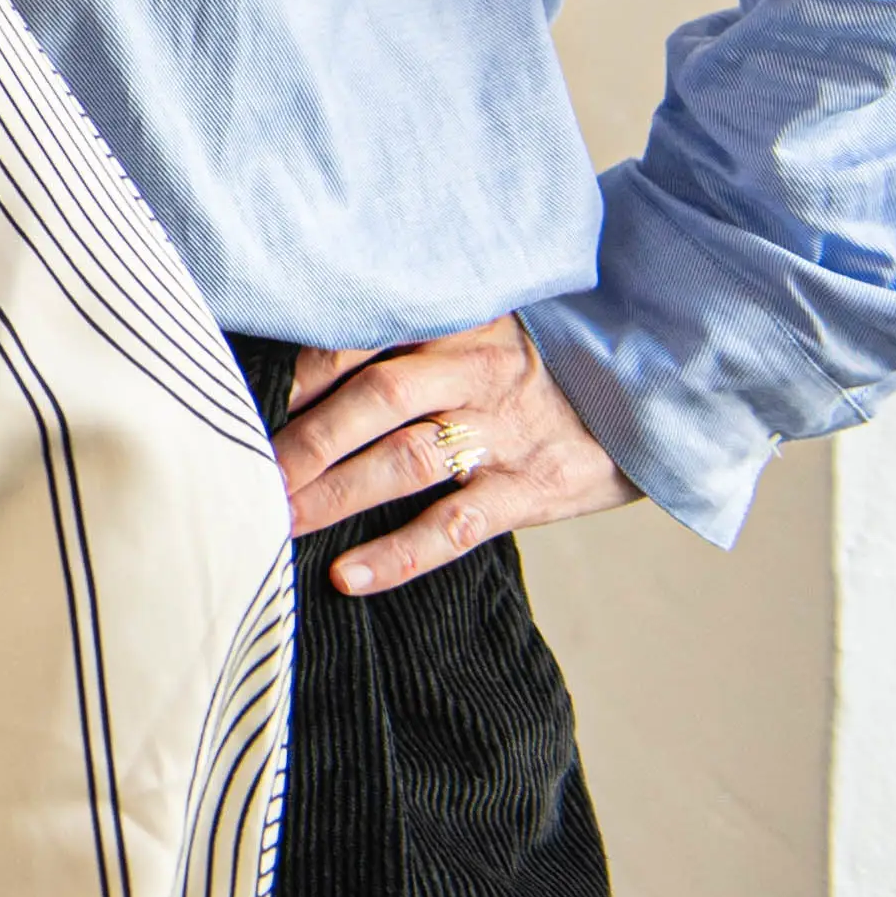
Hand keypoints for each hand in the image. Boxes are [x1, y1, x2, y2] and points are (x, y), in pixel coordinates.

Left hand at [274, 314, 638, 594]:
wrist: (657, 391)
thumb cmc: (541, 361)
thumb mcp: (483, 323)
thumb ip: (409, 332)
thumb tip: (300, 361)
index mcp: (454, 320)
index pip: (358, 336)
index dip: (294, 369)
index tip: (238, 396)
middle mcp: (475, 369)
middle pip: (370, 399)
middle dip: (299, 440)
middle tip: (239, 471)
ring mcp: (505, 431)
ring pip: (404, 461)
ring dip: (332, 494)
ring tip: (273, 521)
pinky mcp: (534, 488)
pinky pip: (456, 524)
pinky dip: (399, 554)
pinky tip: (348, 576)